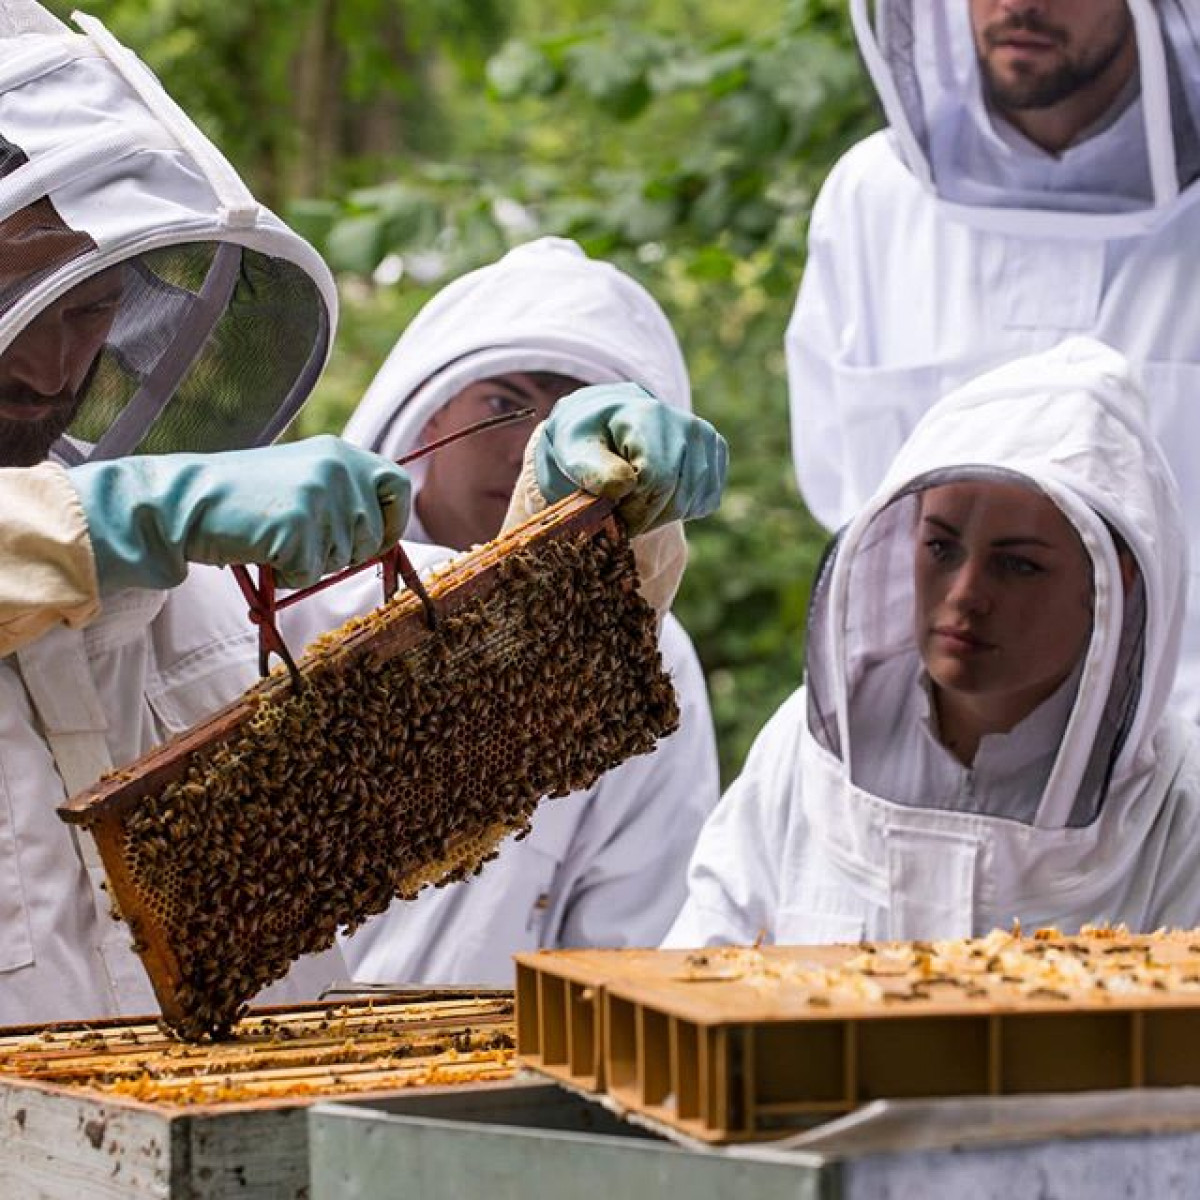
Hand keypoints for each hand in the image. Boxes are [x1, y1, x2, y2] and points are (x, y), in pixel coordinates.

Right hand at [68, 436, 410, 591]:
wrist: (184, 500)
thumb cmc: (242, 498)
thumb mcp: (302, 480)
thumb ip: (343, 496)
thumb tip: (384, 538)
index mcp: (340, 454)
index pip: (397, 485)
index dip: (393, 520)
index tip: (378, 541)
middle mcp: (337, 471)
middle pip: (372, 535)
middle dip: (342, 552)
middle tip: (300, 540)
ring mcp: (320, 497)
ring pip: (341, 559)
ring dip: (310, 562)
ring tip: (273, 536)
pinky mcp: (299, 527)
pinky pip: (310, 574)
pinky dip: (287, 575)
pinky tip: (262, 550)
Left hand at [535, 383, 726, 534]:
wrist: (610, 419)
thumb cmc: (588, 439)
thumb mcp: (573, 451)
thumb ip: (591, 469)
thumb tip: (624, 486)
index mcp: (647, 416)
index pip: (655, 480)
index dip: (632, 510)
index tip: (611, 515)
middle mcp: (685, 422)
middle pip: (676, 496)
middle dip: (645, 518)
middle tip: (621, 515)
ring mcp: (706, 436)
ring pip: (692, 503)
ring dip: (660, 517)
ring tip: (636, 502)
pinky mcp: (717, 451)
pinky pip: (706, 501)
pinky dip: (681, 511)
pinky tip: (658, 495)